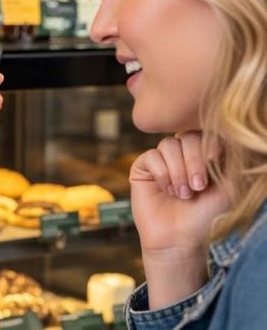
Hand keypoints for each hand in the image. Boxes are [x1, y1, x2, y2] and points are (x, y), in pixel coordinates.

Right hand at [130, 132, 231, 258]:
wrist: (180, 238)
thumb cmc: (206, 216)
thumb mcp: (227, 188)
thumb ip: (229, 161)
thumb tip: (225, 139)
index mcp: (204, 155)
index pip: (205, 134)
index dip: (208, 144)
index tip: (214, 161)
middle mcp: (182, 155)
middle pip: (186, 136)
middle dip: (194, 160)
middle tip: (198, 186)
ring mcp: (162, 160)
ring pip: (168, 145)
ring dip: (178, 170)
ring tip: (183, 193)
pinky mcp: (142, 168)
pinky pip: (151, 156)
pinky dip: (162, 173)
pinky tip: (167, 190)